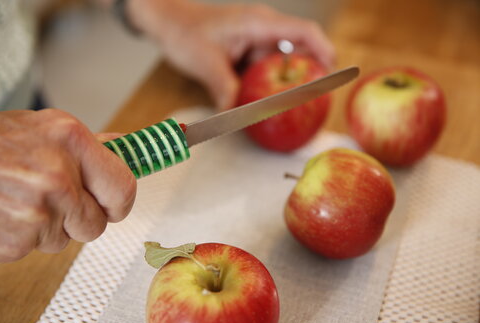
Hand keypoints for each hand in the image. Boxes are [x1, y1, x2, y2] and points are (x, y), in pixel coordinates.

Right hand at [0, 109, 135, 263]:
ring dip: (46, 227)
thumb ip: (88, 145)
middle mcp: (58, 178)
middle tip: (53, 199)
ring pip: (62, 240)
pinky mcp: (13, 242)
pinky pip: (32, 249)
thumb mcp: (43, 129)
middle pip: (95, 224)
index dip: (119, 202)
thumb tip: (125, 147)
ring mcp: (36, 213)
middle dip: (78, 218)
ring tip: (16, 199)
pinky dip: (19, 238)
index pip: (123, 189)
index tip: (112, 204)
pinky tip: (0, 212)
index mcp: (71, 142)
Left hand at [127, 0, 334, 109]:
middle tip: (310, 103)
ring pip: (282, 65)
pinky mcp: (249, 53)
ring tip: (288, 108)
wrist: (169, 23)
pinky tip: (264, 104)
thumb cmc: (185, 33)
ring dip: (284, 85)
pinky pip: (266, 71)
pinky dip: (268, 87)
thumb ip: (225, 89)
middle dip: (307, 77)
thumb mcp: (206, 63)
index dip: (325, 51)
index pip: (304, 32)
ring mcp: (256, 42)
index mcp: (259, 24)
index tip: (334, 73)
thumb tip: (238, 117)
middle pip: (299, 51)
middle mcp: (263, 30)